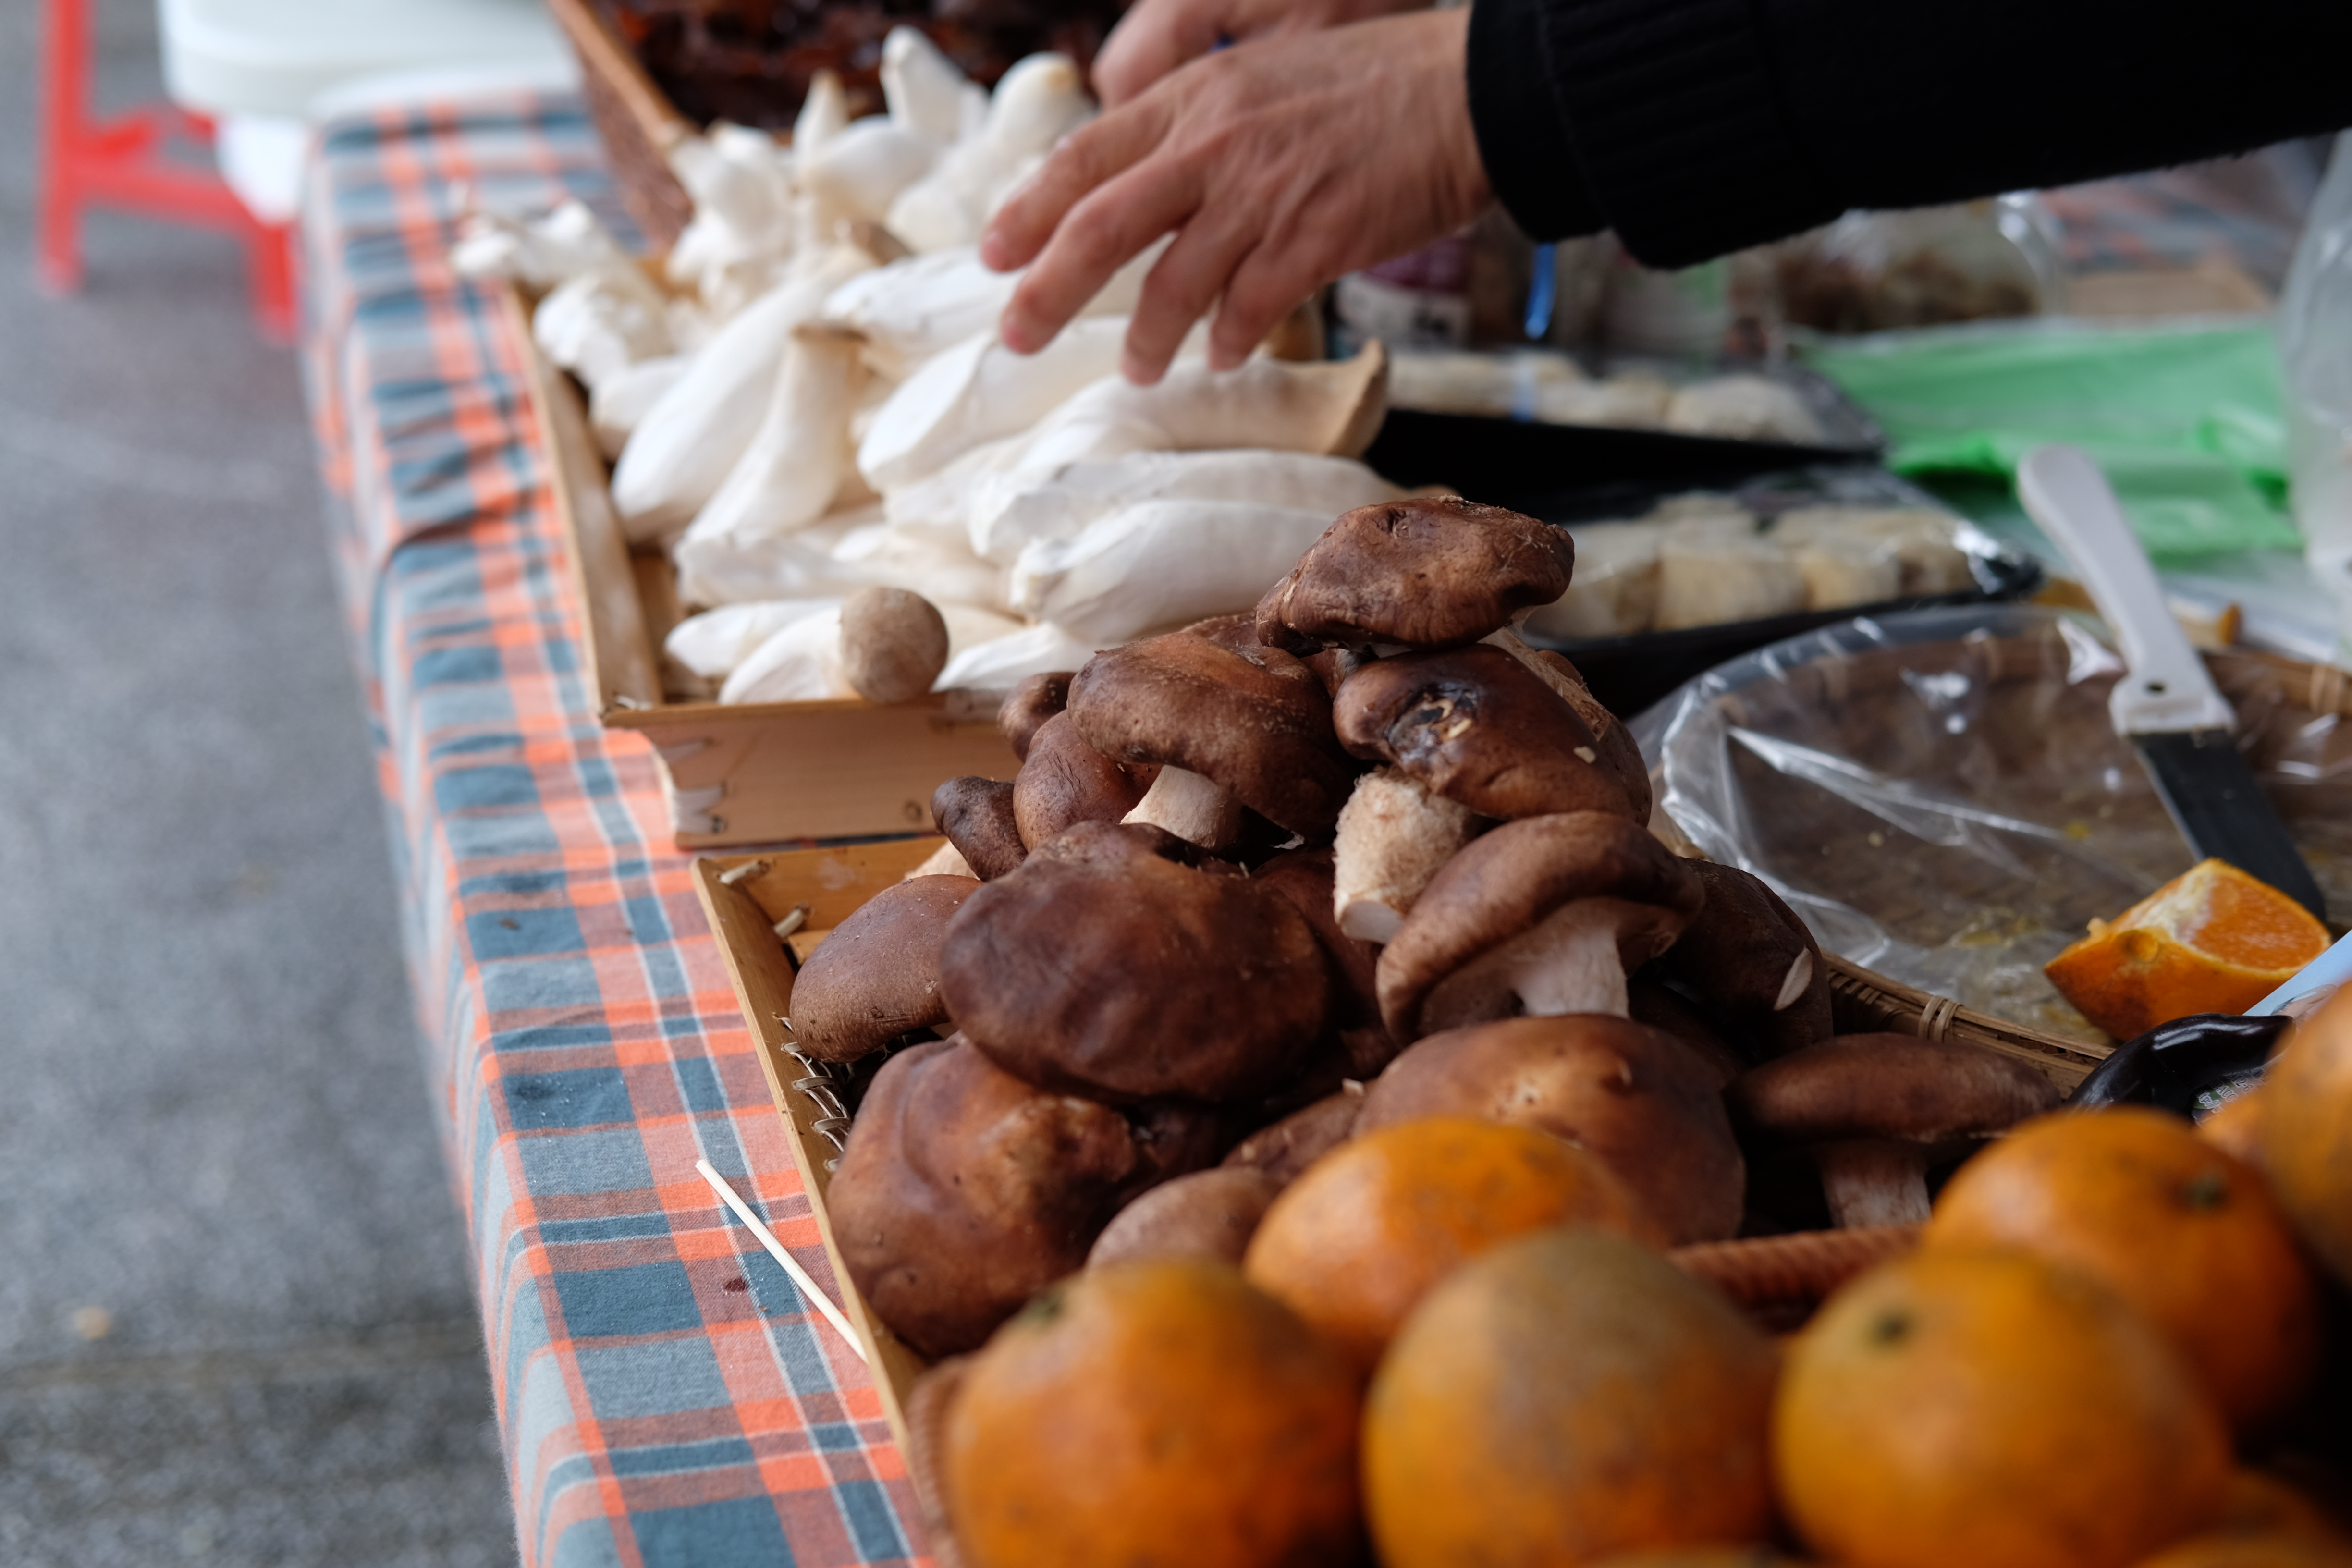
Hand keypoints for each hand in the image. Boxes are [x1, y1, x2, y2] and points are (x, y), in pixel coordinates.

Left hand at [983, 8, 1489, 383]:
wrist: (1470, 92)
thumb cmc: (1374, 89)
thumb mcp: (1264, 77)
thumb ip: (1202, 127)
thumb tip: (1151, 184)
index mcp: (1198, 97)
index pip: (1086, 156)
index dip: (1030, 209)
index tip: (994, 253)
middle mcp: (1217, 142)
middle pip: (1102, 224)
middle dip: (1049, 289)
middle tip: (1016, 336)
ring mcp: (1265, 192)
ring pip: (1173, 282)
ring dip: (1147, 338)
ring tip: (1138, 369)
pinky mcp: (1316, 238)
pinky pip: (1248, 308)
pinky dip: (1225, 341)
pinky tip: (1219, 357)